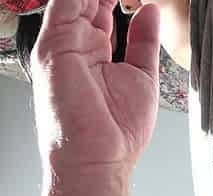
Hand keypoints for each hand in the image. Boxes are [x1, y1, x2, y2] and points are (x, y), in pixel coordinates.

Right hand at [31, 0, 160, 183]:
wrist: (100, 158)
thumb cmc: (118, 133)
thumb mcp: (142, 76)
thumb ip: (143, 41)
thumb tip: (150, 12)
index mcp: (96, 54)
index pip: (103, 10)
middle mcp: (77, 46)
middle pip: (91, 0)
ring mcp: (65, 43)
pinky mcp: (56, 44)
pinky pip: (67, 1)